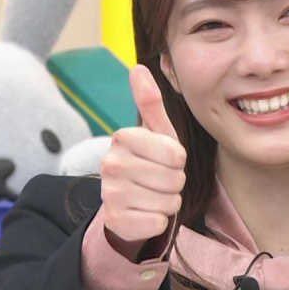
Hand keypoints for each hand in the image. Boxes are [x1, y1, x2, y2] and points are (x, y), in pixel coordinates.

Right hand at [99, 65, 186, 258]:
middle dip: (174, 183)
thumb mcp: (155, 133)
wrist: (128, 204)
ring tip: (153, 196)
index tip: (165, 160)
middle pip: (174, 179)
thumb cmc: (149, 164)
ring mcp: (110, 193)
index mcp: (122, 137)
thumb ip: (149, 101)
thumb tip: (138, 67)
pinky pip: (158, 222)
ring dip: (168, 203)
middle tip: (159, 180)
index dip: (178, 160)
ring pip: (168, 202)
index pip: (176, 154)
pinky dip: (159, 221)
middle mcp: (110, 163)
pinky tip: (145, 213)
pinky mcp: (115, 220)